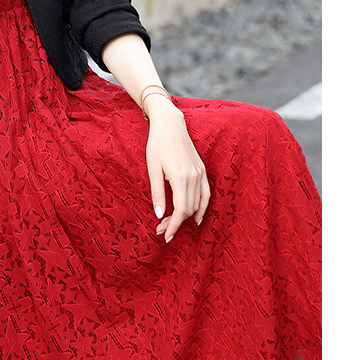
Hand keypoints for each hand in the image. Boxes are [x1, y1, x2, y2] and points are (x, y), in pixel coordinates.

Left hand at [145, 98, 209, 242]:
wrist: (170, 124)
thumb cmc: (157, 144)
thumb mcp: (152, 168)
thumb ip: (157, 193)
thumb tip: (159, 215)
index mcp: (180, 178)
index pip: (181, 210)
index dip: (174, 226)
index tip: (165, 236)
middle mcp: (194, 177)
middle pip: (189, 209)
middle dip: (176, 223)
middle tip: (162, 230)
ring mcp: (200, 173)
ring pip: (197, 203)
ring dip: (187, 217)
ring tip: (174, 225)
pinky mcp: (202, 169)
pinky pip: (206, 193)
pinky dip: (203, 207)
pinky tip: (197, 217)